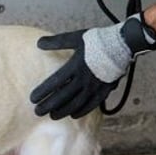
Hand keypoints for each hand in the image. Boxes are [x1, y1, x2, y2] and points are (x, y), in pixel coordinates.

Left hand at [30, 15, 155, 119]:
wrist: (123, 44)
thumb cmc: (98, 41)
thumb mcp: (76, 38)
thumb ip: (57, 42)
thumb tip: (38, 43)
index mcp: (75, 66)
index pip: (55, 82)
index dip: (43, 91)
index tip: (32, 99)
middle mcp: (84, 79)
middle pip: (63, 96)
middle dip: (49, 105)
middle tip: (37, 112)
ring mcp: (94, 87)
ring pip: (76, 103)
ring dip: (63, 111)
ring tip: (52, 116)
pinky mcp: (104, 90)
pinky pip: (91, 104)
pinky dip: (82, 111)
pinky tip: (73, 115)